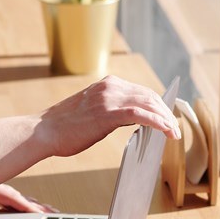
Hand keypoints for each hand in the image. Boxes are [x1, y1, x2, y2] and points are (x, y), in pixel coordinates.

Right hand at [0, 76, 178, 200]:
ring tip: (174, 133)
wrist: (43, 132)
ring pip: (149, 104)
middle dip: (165, 111)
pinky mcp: (109, 113)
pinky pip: (142, 115)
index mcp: (107, 85)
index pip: (142, 91)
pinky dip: (159, 123)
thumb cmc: (63, 128)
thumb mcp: (91, 112)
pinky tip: (168, 132)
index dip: (159, 103)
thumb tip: (132, 120)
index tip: (169, 115)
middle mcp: (110, 87)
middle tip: (176, 127)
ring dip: (166, 119)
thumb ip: (111, 111)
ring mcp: (110, 98)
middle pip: (149, 96)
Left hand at [0, 183, 57, 218]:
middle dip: (36, 205)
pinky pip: (7, 196)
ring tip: (47, 211)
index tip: (40, 213)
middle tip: (54, 213)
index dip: (25, 205)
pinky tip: (27, 206)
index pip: (10, 196)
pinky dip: (19, 201)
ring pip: (14, 195)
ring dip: (30, 202)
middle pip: (17, 196)